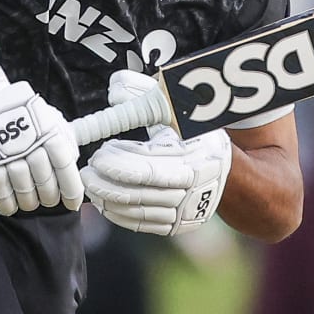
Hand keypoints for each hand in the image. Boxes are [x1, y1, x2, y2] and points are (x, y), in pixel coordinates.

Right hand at [0, 67, 82, 214]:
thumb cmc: (28, 113)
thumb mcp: (52, 119)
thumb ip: (65, 141)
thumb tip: (72, 165)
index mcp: (50, 132)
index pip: (65, 167)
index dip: (71, 190)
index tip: (73, 204)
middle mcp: (31, 144)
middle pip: (45, 182)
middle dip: (49, 197)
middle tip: (49, 199)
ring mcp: (9, 152)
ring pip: (24, 188)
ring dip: (29, 201)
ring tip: (30, 202)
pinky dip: (5, 201)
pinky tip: (11, 207)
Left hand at [81, 73, 231, 235]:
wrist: (226, 172)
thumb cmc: (196, 135)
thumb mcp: (178, 111)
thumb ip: (146, 96)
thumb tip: (116, 87)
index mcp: (194, 159)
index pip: (149, 167)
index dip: (120, 164)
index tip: (100, 155)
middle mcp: (191, 190)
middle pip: (140, 193)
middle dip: (107, 184)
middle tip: (86, 172)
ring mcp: (183, 211)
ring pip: (138, 211)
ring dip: (108, 200)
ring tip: (90, 184)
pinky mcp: (175, 225)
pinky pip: (141, 224)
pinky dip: (118, 214)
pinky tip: (104, 201)